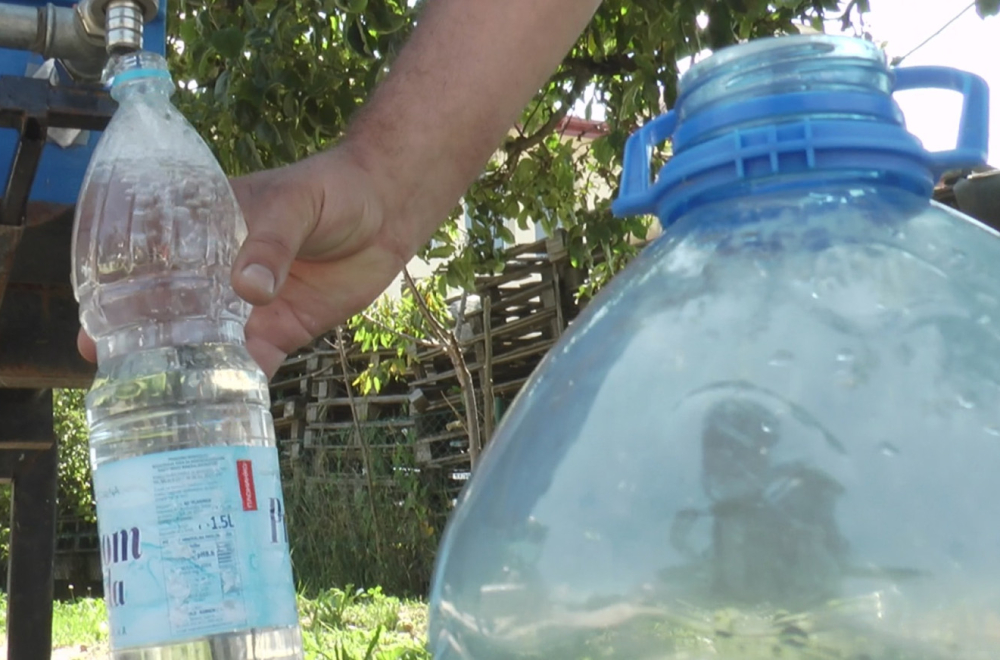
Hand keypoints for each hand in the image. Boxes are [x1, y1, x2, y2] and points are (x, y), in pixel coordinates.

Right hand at [77, 144, 414, 378]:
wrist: (387, 210)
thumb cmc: (332, 189)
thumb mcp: (296, 204)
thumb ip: (272, 243)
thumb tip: (247, 289)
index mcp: (203, 234)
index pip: (150, 268)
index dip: (119, 297)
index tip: (94, 327)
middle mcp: (216, 276)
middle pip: (170, 316)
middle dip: (143, 347)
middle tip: (117, 377)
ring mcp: (248, 308)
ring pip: (206, 347)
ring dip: (186, 373)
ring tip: (158, 405)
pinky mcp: (282, 330)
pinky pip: (254, 365)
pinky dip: (239, 387)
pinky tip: (220, 412)